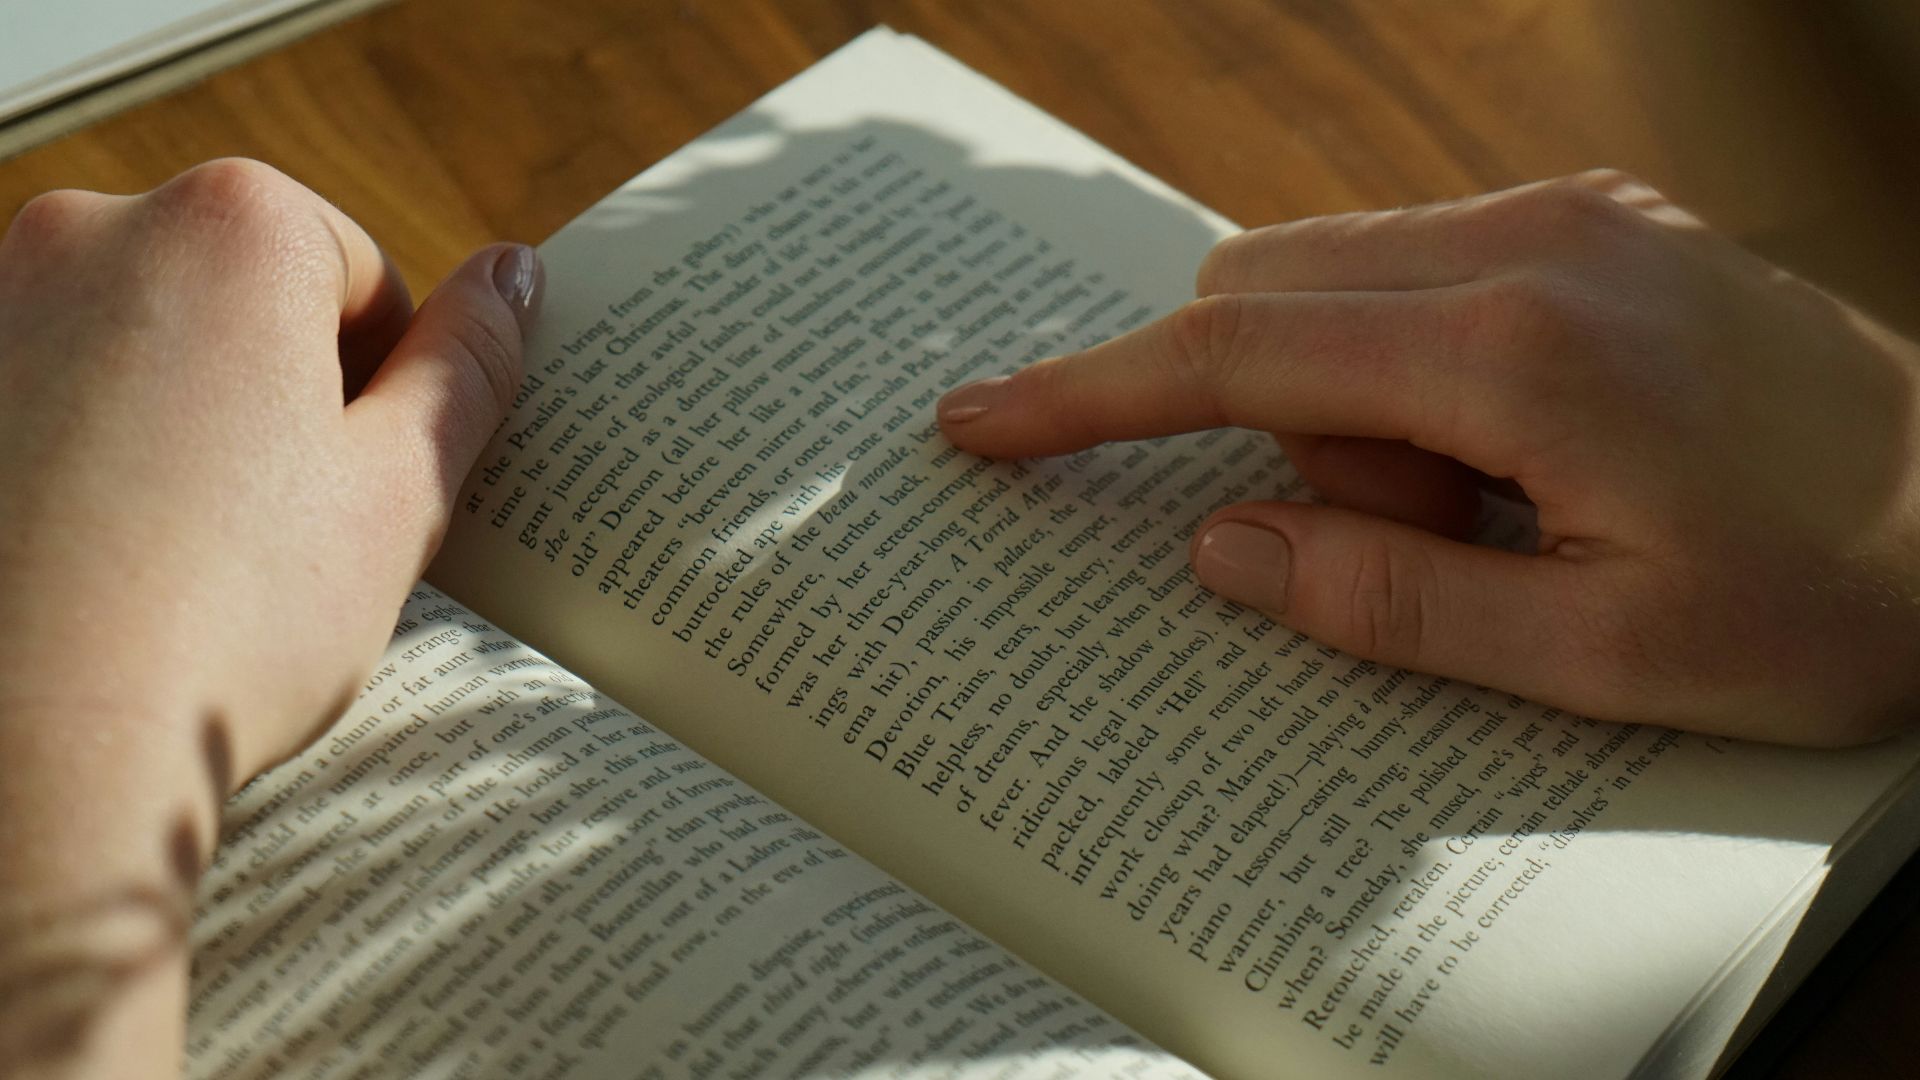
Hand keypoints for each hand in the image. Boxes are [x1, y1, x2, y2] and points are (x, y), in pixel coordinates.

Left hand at [0, 159, 535, 1073]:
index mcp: (235, 226)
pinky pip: (55, 387)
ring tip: (192, 553)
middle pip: (248, 294)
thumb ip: (468, 364)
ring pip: (148, 343)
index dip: (386, 391)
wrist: (24, 752)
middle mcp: (94, 227)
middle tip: (288, 529)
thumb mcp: (399, 492)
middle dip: (283, 394)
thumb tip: (513, 276)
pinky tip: (105, 553)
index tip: (364, 487)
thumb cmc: (226, 622)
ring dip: (188, 419)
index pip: (363, 276)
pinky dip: (92, 448)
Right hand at [938, 170, 1919, 745]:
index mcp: (1516, 353)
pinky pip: (1416, 269)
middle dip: (1282, 429)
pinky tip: (1523, 443)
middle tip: (1425, 534)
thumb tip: (1224, 545)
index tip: (983, 423)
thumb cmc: (1828, 599)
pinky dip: (1409, 361)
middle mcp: (1530, 243)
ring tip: (1504, 502)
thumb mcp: (1602, 659)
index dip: (1088, 395)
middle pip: (1268, 300)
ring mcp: (1567, 213)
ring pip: (1334, 278)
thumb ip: (1387, 600)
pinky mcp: (1594, 217)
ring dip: (1354, 402)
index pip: (1233, 355)